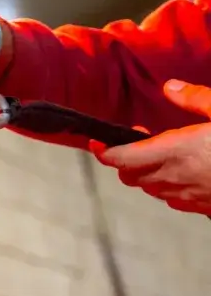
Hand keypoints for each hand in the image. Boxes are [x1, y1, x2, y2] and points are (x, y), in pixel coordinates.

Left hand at [92, 80, 210, 215]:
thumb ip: (195, 99)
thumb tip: (169, 87)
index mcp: (178, 151)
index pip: (122, 158)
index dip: (103, 152)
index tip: (96, 141)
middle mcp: (179, 178)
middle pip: (131, 177)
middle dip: (124, 161)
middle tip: (134, 140)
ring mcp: (195, 197)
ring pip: (153, 190)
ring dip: (146, 174)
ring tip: (158, 154)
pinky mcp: (210, 208)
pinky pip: (178, 201)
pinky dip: (170, 187)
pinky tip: (185, 173)